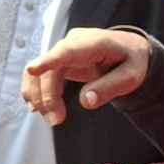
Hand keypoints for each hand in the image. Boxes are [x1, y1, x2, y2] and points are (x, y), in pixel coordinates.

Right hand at [21, 28, 151, 125]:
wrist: (128, 49)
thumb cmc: (131, 61)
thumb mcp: (131, 77)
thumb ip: (109, 88)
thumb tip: (86, 101)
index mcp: (94, 43)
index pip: (67, 51)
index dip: (49, 61)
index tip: (33, 70)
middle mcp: (73, 42)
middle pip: (50, 69)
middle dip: (48, 96)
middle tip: (56, 120)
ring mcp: (63, 50)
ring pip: (40, 72)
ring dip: (40, 97)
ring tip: (51, 118)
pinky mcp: (58, 59)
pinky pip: (41, 75)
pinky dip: (36, 92)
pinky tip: (38, 108)